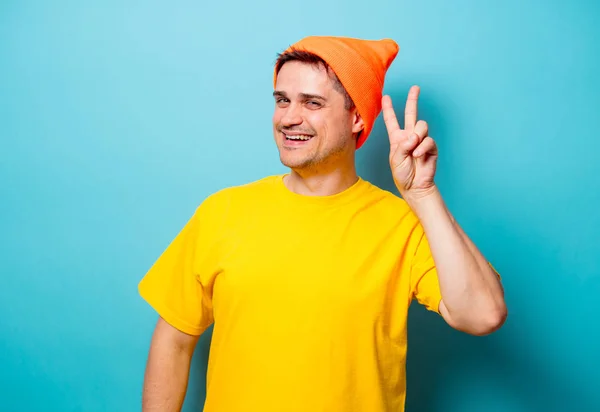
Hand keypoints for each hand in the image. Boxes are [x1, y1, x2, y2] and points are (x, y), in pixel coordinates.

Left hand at [382, 85, 437, 201]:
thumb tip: (414, 135)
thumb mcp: (396, 159)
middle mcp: (409, 136)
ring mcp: (421, 140)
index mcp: (397, 138)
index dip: (388, 109)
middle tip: (415, 87)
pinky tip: (418, 155)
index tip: (386, 97)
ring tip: (413, 150)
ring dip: (417, 136)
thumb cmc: (402, 174)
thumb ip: (403, 145)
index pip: (392, 120)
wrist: (415, 186)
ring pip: (421, 126)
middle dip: (413, 100)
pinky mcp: (431, 147)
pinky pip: (428, 140)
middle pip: (411, 114)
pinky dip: (422, 147)